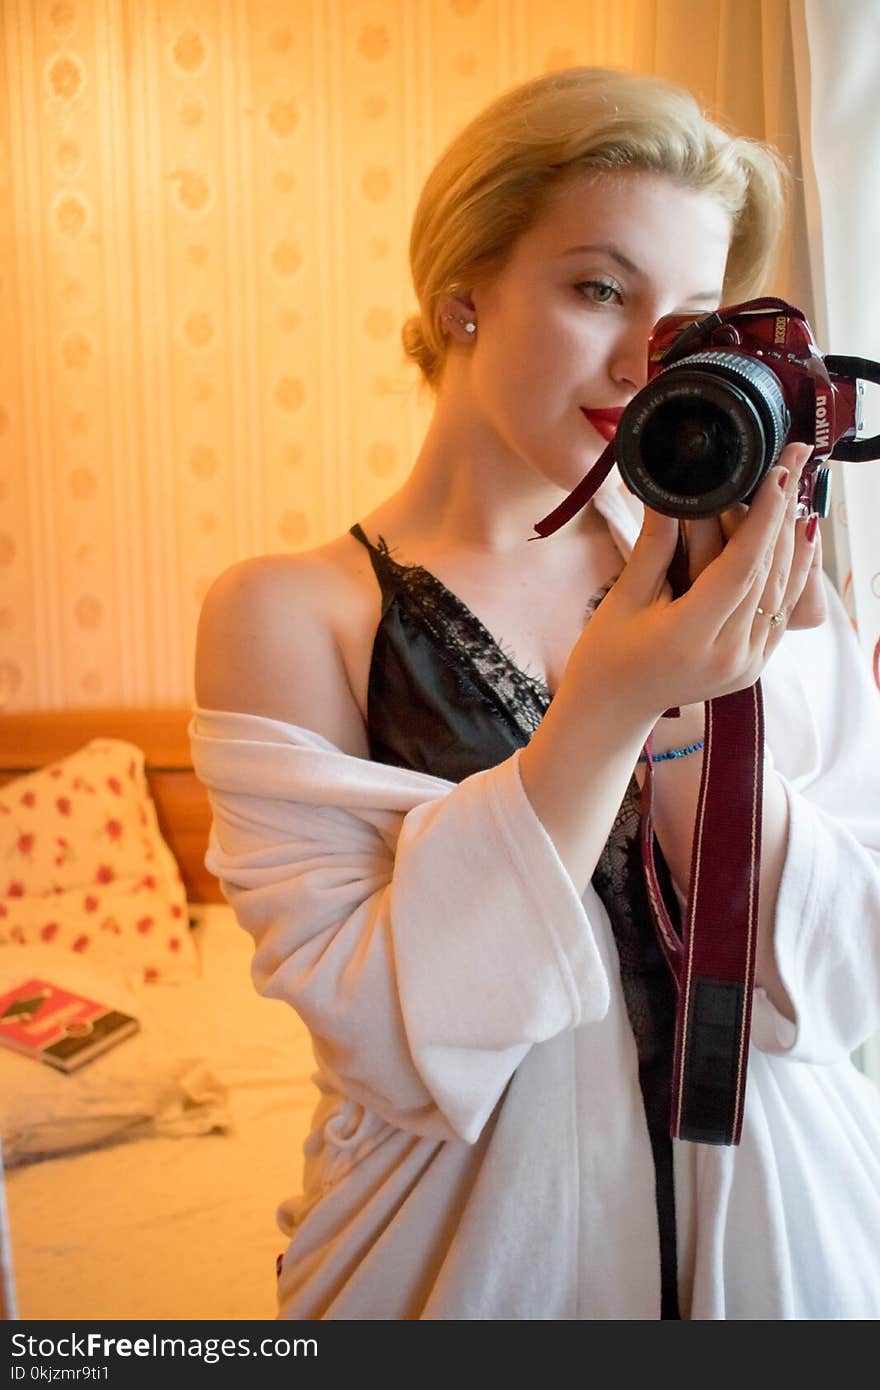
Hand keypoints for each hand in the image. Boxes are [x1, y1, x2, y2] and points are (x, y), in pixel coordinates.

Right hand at [565, 442, 825, 721]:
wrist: (613, 709)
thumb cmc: (606, 654)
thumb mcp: (624, 597)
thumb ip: (656, 545)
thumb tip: (671, 490)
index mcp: (691, 637)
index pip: (741, 567)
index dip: (763, 518)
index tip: (778, 473)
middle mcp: (729, 654)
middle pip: (768, 574)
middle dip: (781, 515)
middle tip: (792, 463)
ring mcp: (746, 665)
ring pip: (782, 591)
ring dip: (791, 539)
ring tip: (797, 490)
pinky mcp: (754, 666)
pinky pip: (781, 611)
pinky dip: (793, 571)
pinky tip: (797, 537)